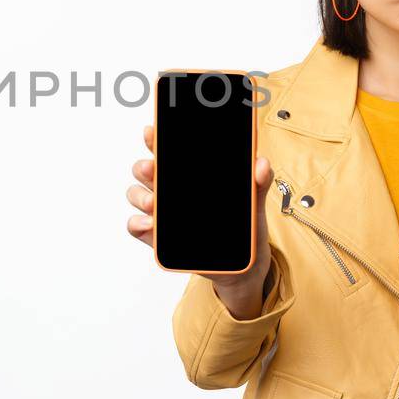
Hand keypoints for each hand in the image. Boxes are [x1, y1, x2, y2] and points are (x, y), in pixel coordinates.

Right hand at [125, 126, 273, 299]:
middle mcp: (171, 191)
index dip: (154, 139)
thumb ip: (258, 182)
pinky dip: (138, 224)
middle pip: (145, 170)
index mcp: (189, 176)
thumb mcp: (254, 203)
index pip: (167, 151)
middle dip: (144, 167)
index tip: (151, 132)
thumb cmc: (244, 229)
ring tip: (153, 204)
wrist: (243, 266)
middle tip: (153, 169)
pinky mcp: (158, 238)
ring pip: (137, 195)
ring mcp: (162, 214)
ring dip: (140, 196)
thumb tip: (261, 164)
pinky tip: (149, 225)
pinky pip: (138, 227)